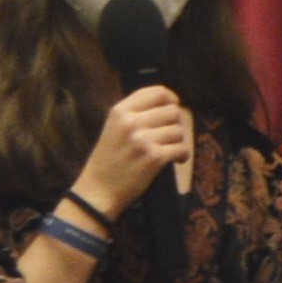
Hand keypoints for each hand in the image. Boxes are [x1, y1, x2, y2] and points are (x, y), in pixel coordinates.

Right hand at [76, 84, 194, 215]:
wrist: (98, 190)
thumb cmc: (108, 160)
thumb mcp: (114, 127)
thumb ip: (136, 113)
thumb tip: (169, 105)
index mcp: (121, 110)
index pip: (157, 92)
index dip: (171, 99)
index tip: (174, 107)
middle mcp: (131, 122)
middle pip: (172, 111)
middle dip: (176, 124)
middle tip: (170, 136)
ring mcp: (142, 140)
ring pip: (178, 130)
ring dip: (179, 141)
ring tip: (170, 150)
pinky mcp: (153, 157)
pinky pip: (181, 148)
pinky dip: (182, 155)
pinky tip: (176, 160)